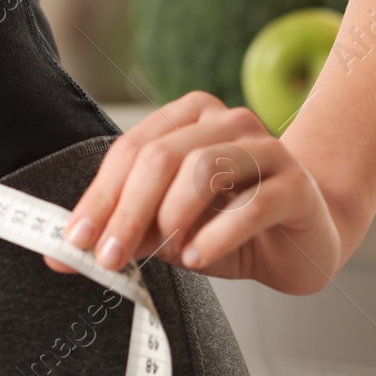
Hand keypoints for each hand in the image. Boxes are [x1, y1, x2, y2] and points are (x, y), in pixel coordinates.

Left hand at [47, 92, 343, 294]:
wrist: (307, 237)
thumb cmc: (233, 226)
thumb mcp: (172, 229)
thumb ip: (129, 231)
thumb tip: (69, 251)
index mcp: (189, 118)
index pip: (131, 150)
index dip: (99, 197)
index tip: (75, 241)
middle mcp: (227, 122)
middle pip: (161, 157)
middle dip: (126, 212)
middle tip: (108, 258)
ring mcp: (266, 148)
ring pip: (203, 169)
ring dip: (173, 218)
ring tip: (169, 253)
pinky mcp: (296, 185)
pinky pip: (252, 204)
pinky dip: (218, 234)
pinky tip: (199, 257)